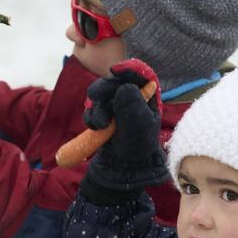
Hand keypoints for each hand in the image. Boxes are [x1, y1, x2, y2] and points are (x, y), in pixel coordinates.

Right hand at [80, 59, 168, 204]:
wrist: (123, 168)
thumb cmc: (138, 146)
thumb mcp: (139, 125)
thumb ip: (132, 105)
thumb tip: (123, 87)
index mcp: (146, 96)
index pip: (137, 74)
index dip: (126, 69)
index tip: (114, 71)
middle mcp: (131, 98)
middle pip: (113, 81)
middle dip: (103, 88)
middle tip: (94, 96)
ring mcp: (115, 107)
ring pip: (99, 95)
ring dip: (96, 108)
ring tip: (101, 125)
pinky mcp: (102, 116)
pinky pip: (91, 109)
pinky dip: (91, 117)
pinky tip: (96, 128)